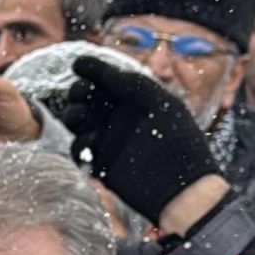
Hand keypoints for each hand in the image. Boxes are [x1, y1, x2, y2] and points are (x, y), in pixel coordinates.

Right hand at [56, 55, 221, 226]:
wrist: (182, 190)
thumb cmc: (180, 143)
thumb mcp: (162, 104)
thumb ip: (134, 84)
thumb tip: (105, 71)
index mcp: (136, 100)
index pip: (107, 79)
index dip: (92, 69)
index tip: (78, 64)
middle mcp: (120, 118)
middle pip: (87, 98)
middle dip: (79, 92)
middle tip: (81, 94)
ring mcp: (109, 141)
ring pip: (78, 122)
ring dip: (73, 115)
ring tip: (81, 118)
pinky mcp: (101, 164)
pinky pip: (80, 149)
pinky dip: (79, 144)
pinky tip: (91, 143)